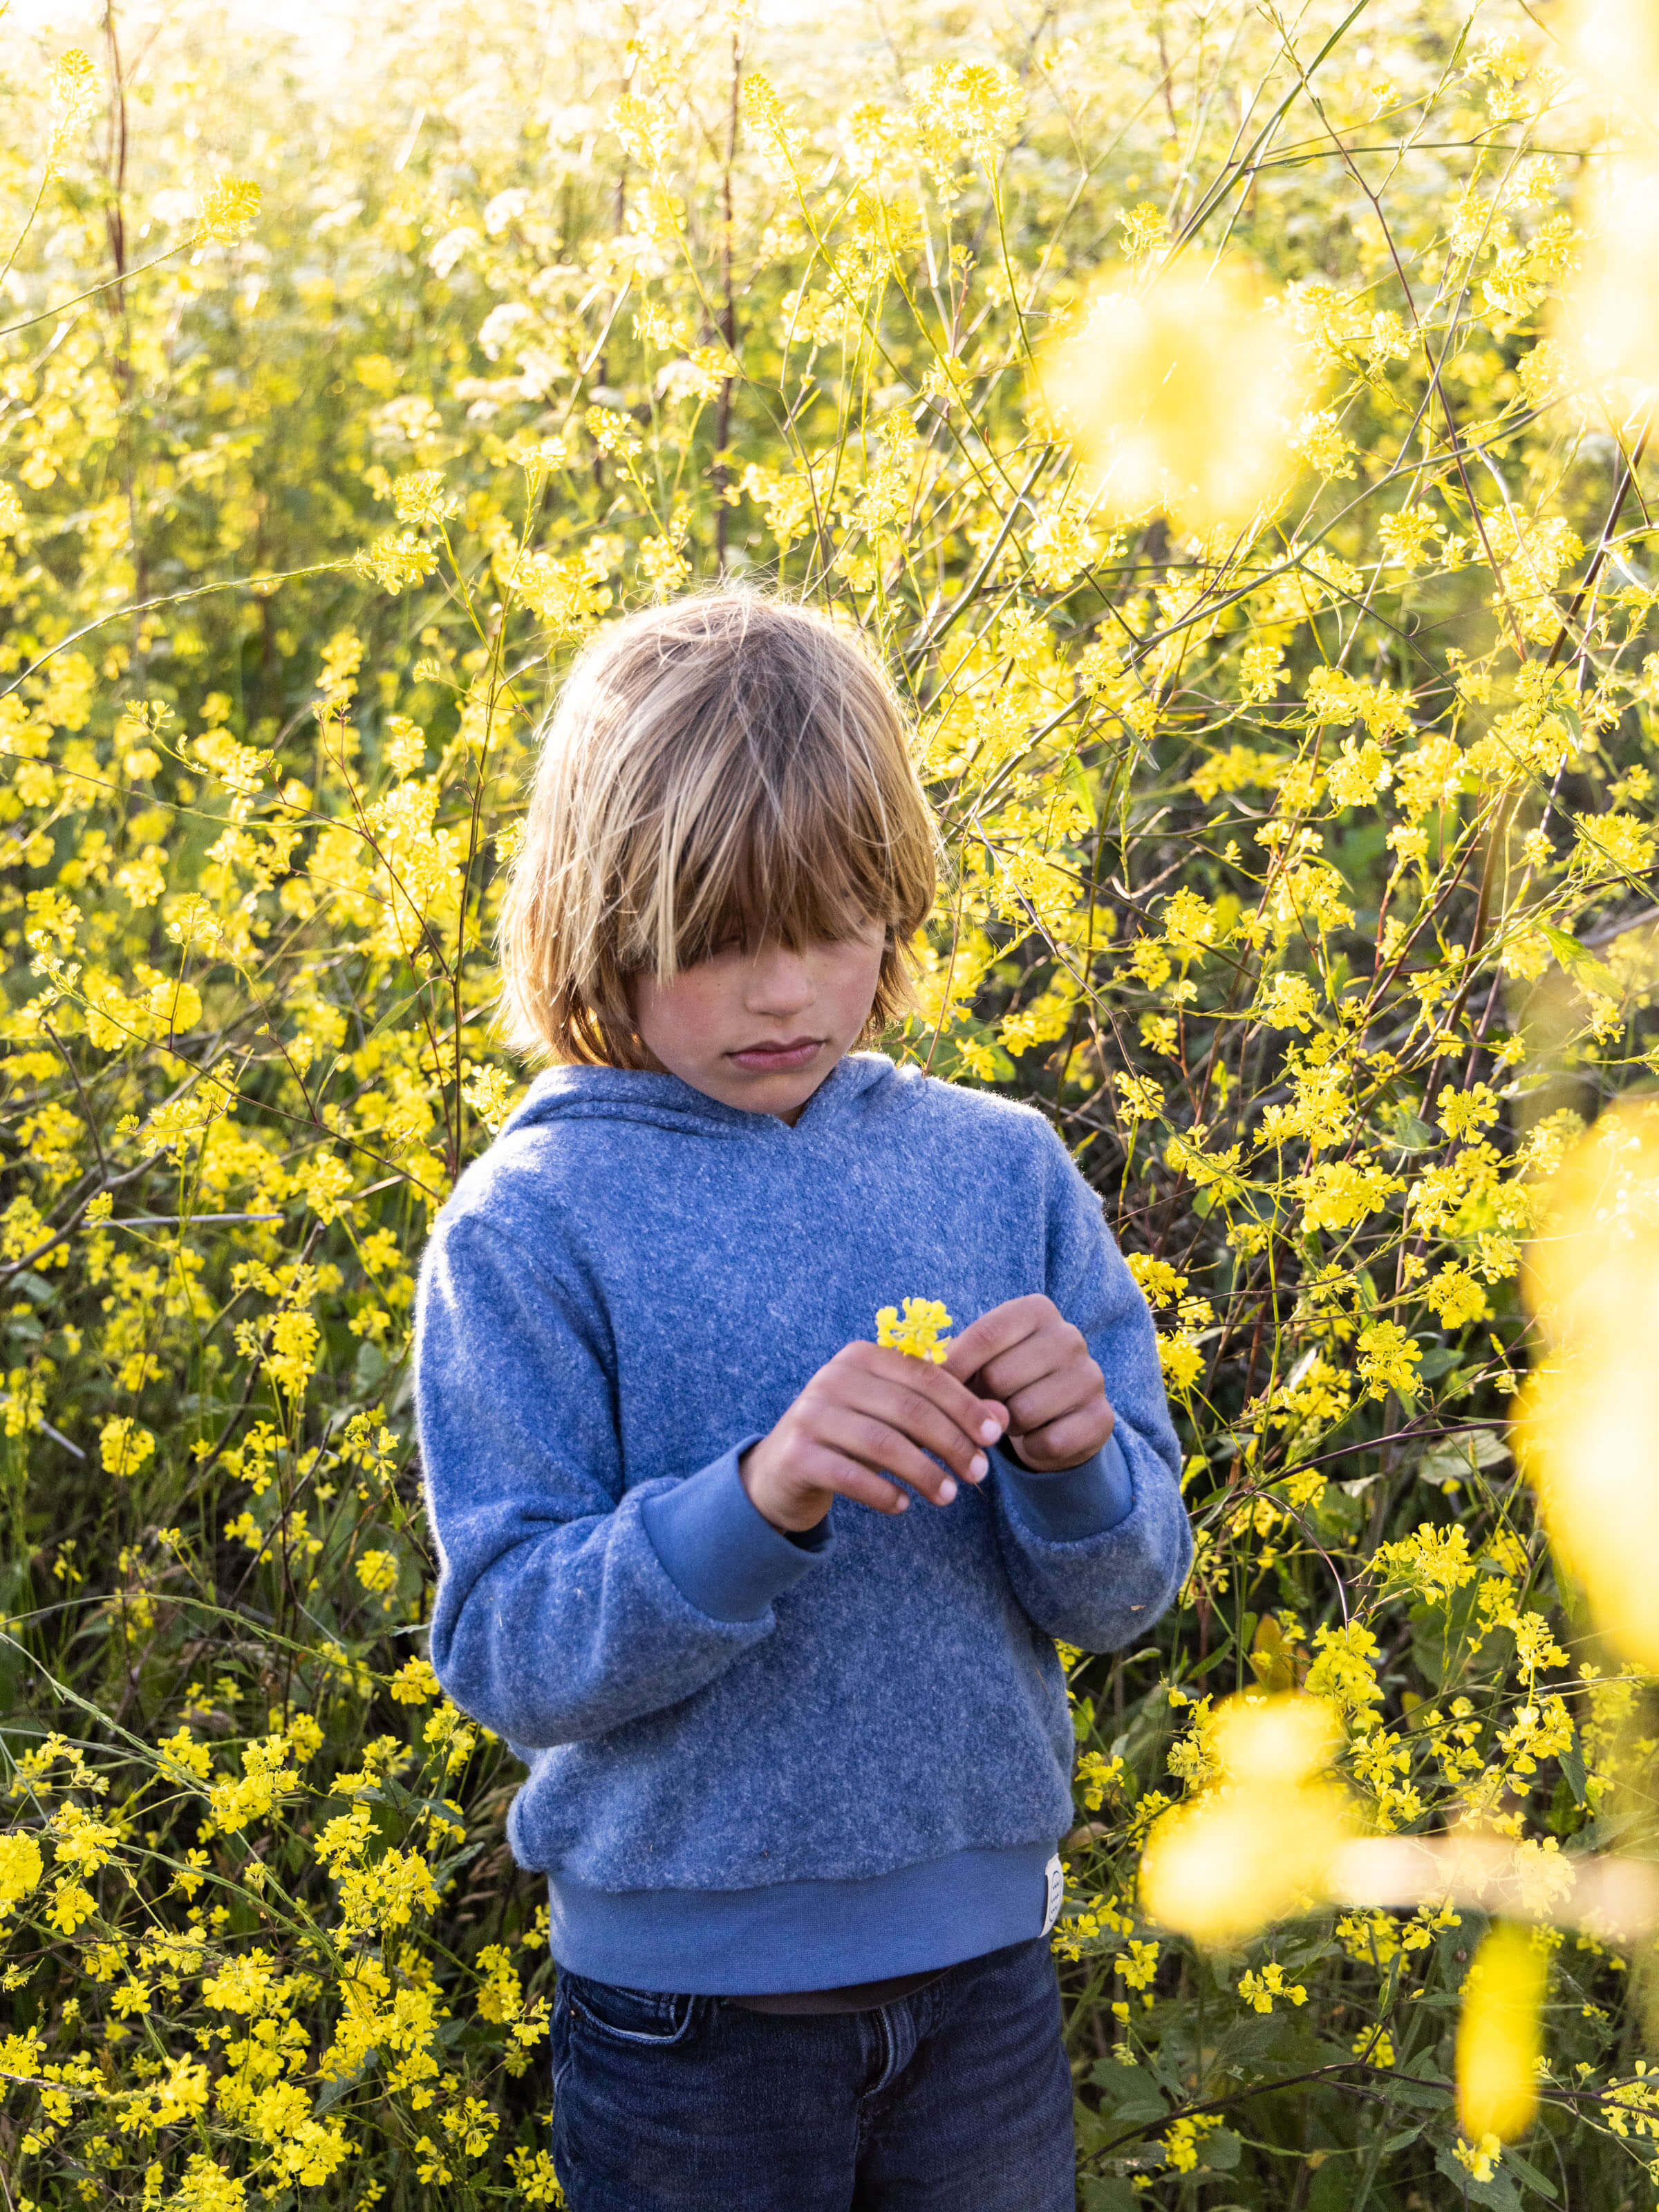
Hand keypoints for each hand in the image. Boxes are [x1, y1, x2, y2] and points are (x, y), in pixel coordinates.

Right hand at [740, 1343, 1009, 1533]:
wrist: (780, 1471)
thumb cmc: (852, 1438)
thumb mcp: (897, 1421)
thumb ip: (947, 1414)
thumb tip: (1003, 1418)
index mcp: (861, 1356)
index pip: (924, 1377)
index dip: (964, 1406)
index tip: (994, 1437)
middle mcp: (832, 1378)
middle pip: (908, 1410)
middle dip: (951, 1443)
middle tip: (979, 1474)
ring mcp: (811, 1414)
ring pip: (883, 1444)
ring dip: (924, 1473)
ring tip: (948, 1497)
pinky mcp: (797, 1454)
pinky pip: (851, 1475)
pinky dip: (884, 1493)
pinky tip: (904, 1506)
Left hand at [944, 1295, 1113, 1472]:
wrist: (1058, 1417)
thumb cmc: (1007, 1379)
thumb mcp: (982, 1359)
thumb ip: (956, 1361)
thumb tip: (929, 1373)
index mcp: (1037, 1310)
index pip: (985, 1335)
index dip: (953, 1367)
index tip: (930, 1390)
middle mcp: (1069, 1336)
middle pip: (999, 1376)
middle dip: (980, 1400)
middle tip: (982, 1407)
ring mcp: (1091, 1376)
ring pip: (1022, 1412)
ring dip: (1006, 1426)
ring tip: (1010, 1419)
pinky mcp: (1103, 1418)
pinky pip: (1048, 1442)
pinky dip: (1032, 1448)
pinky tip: (1036, 1437)